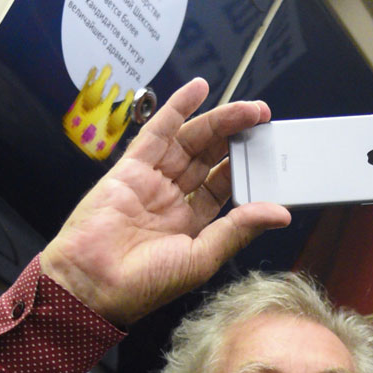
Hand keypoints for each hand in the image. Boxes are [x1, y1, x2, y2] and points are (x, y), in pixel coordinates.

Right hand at [39, 77, 290, 327]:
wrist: (92, 282)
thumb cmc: (144, 283)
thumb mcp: (202, 257)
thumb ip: (238, 229)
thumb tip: (280, 213)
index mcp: (191, 226)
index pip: (223, 188)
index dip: (244, 168)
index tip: (268, 152)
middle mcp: (172, 201)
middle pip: (209, 159)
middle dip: (237, 138)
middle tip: (263, 119)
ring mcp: (151, 181)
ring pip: (189, 142)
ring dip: (218, 122)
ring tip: (247, 109)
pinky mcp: (129, 168)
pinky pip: (157, 132)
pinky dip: (177, 109)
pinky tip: (199, 89)